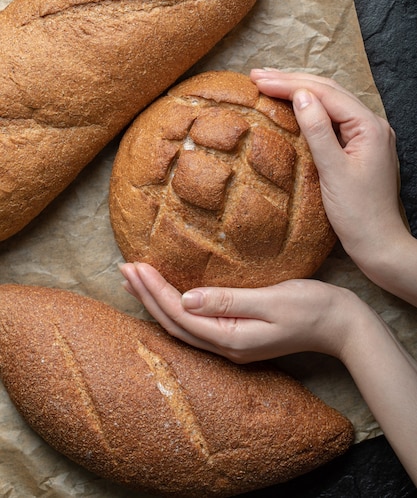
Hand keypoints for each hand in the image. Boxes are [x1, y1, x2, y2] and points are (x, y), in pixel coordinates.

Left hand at [120, 261, 352, 362]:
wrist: (340, 324)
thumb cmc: (311, 307)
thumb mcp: (271, 300)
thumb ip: (228, 301)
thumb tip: (185, 298)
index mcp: (232, 338)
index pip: (181, 314)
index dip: (154, 291)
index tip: (134, 266)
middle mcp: (226, 347)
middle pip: (174, 323)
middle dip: (146, 296)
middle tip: (122, 269)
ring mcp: (230, 346)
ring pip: (181, 326)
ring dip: (155, 303)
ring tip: (133, 282)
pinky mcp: (236, 337)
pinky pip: (194, 325)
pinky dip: (173, 309)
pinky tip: (166, 297)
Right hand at [250, 69, 407, 285]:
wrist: (377, 243)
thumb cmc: (358, 214)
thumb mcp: (333, 172)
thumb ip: (317, 131)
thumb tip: (300, 95)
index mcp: (369, 126)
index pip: (324, 93)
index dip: (289, 84)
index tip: (259, 80)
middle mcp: (371, 124)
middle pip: (327, 91)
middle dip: (291, 81)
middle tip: (256, 76)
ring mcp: (365, 135)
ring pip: (329, 102)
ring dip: (298, 91)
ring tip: (268, 84)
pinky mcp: (357, 147)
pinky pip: (330, 119)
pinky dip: (308, 109)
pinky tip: (291, 106)